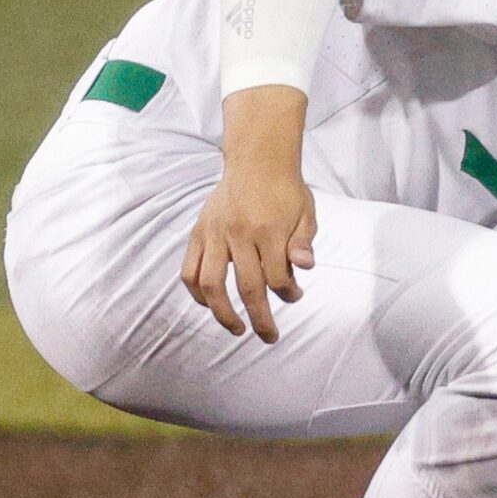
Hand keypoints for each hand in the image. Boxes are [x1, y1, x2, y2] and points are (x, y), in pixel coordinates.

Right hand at [182, 160, 316, 341]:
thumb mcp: (306, 213)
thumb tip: (305, 268)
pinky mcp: (199, 233)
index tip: (295, 297)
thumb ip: (303, 242)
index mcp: (269, 230)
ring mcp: (215, 234)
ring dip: (222, 313)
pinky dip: (197, 293)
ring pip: (211, 284)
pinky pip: (190, 270)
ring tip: (236, 328)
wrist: (257, 160)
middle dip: (259, 317)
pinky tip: (210, 305)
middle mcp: (238, 234)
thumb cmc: (286, 190)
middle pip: (246, 287)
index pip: (276, 276)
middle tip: (269, 336)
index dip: (287, 294)